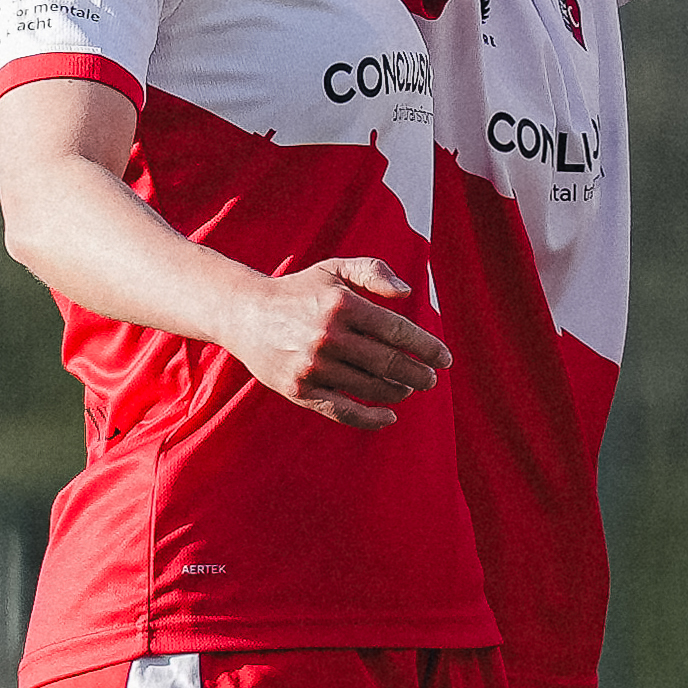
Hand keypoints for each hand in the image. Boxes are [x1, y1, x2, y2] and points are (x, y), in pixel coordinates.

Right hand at [234, 258, 444, 429]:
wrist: (243, 313)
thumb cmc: (298, 291)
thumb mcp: (334, 269)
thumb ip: (373, 272)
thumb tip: (408, 291)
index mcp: (341, 304)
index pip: (397, 330)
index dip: (427, 347)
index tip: (444, 358)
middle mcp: (327, 335)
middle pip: (389, 362)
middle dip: (418, 373)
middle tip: (431, 378)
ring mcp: (313, 366)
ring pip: (370, 387)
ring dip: (397, 391)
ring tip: (408, 388)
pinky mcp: (299, 390)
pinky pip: (344, 411)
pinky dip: (371, 418)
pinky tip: (390, 416)